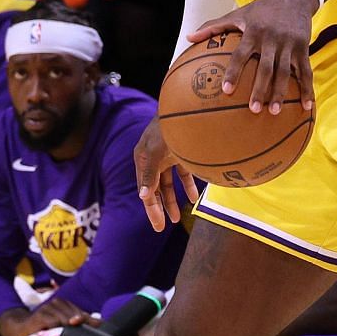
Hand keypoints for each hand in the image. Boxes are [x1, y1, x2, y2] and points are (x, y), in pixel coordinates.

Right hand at [5, 298, 93, 335]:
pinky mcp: (39, 316)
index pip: (81, 313)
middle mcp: (56, 303)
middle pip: (74, 316)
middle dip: (81, 326)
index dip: (89, 321)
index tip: (99, 328)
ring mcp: (47, 308)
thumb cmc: (44, 327)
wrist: (22, 327)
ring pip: (64, 319)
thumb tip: (101, 323)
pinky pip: (52, 322)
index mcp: (64, 304)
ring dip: (69, 329)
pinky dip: (57, 329)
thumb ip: (79, 322)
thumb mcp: (62, 324)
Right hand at [133, 116, 198, 230]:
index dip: (151, 210)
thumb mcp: (156, 153)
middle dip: (160, 208)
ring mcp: (166, 156)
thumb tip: (143, 196)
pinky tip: (194, 197)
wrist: (185, 108)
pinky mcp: (180, 153)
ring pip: (168, 183)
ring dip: (173, 200)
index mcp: (142, 160)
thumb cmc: (167, 129)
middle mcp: (152, 160)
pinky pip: (182, 173)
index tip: (158, 227)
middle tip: (163, 227)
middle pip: (155, 190)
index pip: (145, 191)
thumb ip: (150, 176)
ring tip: (177, 217)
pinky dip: (188, 185)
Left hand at [188, 0, 318, 113]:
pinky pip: (306, 71)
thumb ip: (213, 27)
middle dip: (259, 89)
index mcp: (253, 32)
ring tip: (273, 112)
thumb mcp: (237, 14)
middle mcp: (271, 39)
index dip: (234, 72)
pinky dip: (307, 89)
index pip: (240, 55)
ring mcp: (289, 44)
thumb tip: (188, 37)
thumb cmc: (260, 9)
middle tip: (252, 109)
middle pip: (266, 68)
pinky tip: (306, 107)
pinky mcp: (303, 48)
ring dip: (280, 93)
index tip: (226, 90)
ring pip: (285, 72)